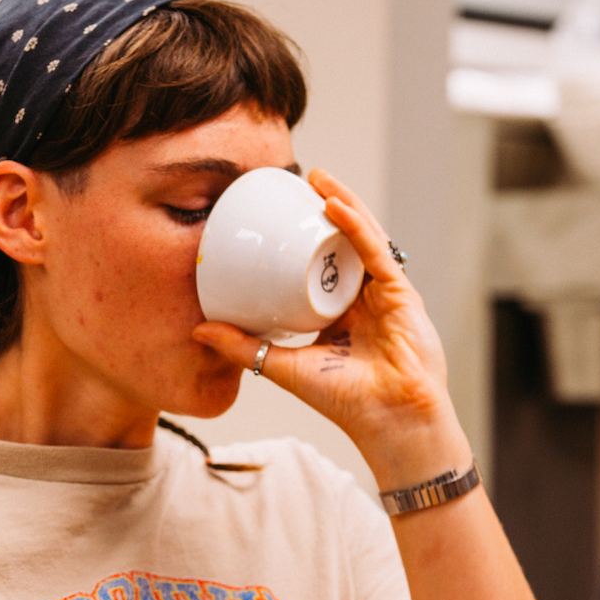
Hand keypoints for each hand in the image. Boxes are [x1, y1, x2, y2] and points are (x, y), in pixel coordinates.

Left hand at [191, 170, 470, 489]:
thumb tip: (199, 331)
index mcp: (339, 312)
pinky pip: (374, 250)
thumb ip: (244, 348)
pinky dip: (354, 225)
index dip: (300, 239)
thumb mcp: (282, 367)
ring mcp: (384, 292)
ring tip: (315, 178)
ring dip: (340, 202)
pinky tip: (333, 204)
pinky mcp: (400, 292)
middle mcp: (363, 297)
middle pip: (342, 242)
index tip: (274, 216)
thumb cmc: (347, 402)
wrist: (390, 421)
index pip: (318, 264)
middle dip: (321, 209)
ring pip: (361, 236)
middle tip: (295, 182)